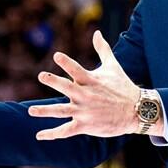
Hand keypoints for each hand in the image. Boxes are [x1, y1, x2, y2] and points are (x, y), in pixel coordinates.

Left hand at [28, 30, 143, 139]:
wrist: (136, 111)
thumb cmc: (123, 86)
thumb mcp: (113, 66)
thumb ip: (102, 49)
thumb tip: (97, 32)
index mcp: (91, 80)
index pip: (76, 69)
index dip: (66, 62)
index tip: (57, 56)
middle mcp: (86, 95)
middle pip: (66, 87)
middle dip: (53, 81)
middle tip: (42, 76)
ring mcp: (85, 111)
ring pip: (61, 111)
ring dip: (45, 111)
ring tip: (31, 110)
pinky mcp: (85, 125)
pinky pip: (66, 130)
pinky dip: (52, 134)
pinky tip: (39, 135)